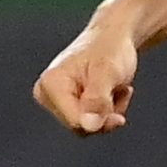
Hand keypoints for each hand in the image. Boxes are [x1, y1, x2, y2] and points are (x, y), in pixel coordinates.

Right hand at [34, 13, 140, 133]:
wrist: (114, 39)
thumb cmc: (109, 49)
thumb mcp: (107, 73)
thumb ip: (97, 100)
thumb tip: (89, 127)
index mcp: (50, 83)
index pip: (74, 121)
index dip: (99, 121)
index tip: (118, 116)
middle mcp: (47, 94)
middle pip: (80, 127)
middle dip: (104, 114)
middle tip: (119, 92)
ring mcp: (57, 101)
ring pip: (87, 127)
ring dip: (108, 112)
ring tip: (114, 88)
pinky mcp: (68, 106)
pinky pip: (91, 124)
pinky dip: (107, 112)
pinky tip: (111, 92)